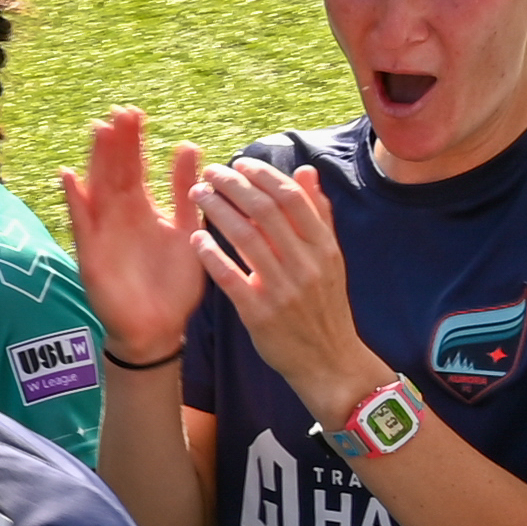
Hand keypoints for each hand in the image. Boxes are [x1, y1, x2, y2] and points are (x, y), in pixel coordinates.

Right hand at [55, 110, 210, 364]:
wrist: (159, 327)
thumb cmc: (173, 282)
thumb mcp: (187, 231)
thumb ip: (185, 192)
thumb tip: (188, 146)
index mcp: (142, 209)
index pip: (134, 166)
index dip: (133, 141)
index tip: (135, 113)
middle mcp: (119, 215)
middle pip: (114, 170)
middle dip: (116, 143)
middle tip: (119, 112)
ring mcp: (103, 232)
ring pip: (98, 188)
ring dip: (96, 161)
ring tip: (99, 130)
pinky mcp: (92, 253)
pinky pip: (81, 223)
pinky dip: (74, 200)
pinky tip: (68, 176)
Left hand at [185, 154, 370, 413]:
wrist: (329, 361)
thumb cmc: (324, 306)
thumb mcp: (331, 259)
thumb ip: (318, 215)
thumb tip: (307, 171)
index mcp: (324, 247)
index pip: (292, 199)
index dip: (264, 176)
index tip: (240, 163)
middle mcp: (306, 265)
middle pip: (265, 212)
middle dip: (234, 186)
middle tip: (210, 173)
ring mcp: (284, 290)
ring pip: (246, 238)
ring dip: (218, 211)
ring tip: (198, 195)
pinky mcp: (261, 315)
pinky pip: (231, 278)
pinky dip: (212, 256)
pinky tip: (196, 239)